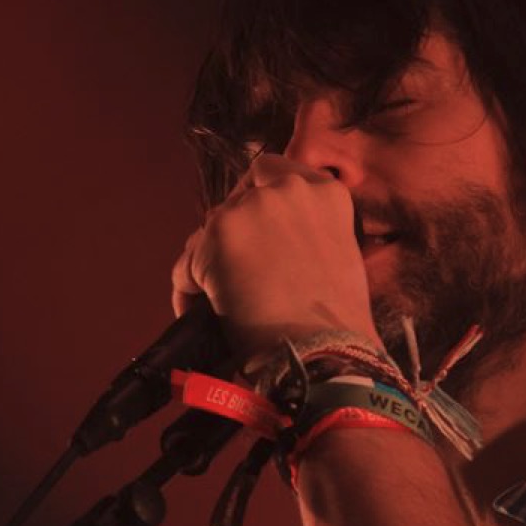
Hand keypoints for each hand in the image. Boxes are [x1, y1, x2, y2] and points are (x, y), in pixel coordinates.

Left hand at [170, 155, 379, 362]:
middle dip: (229, 238)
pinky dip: (188, 289)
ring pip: (208, 234)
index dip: (252, 198)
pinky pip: (187, 264)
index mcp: (325, 192)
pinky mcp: (218, 236)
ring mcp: (251, 208)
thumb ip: (306, 234)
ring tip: (216, 302)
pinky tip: (201, 314)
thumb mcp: (338, 257)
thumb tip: (266, 246)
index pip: (271, 172)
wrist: (325, 353)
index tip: (249, 228)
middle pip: (234, 203)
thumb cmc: (338, 322)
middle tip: (233, 276)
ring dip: (207, 264)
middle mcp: (288, 189)